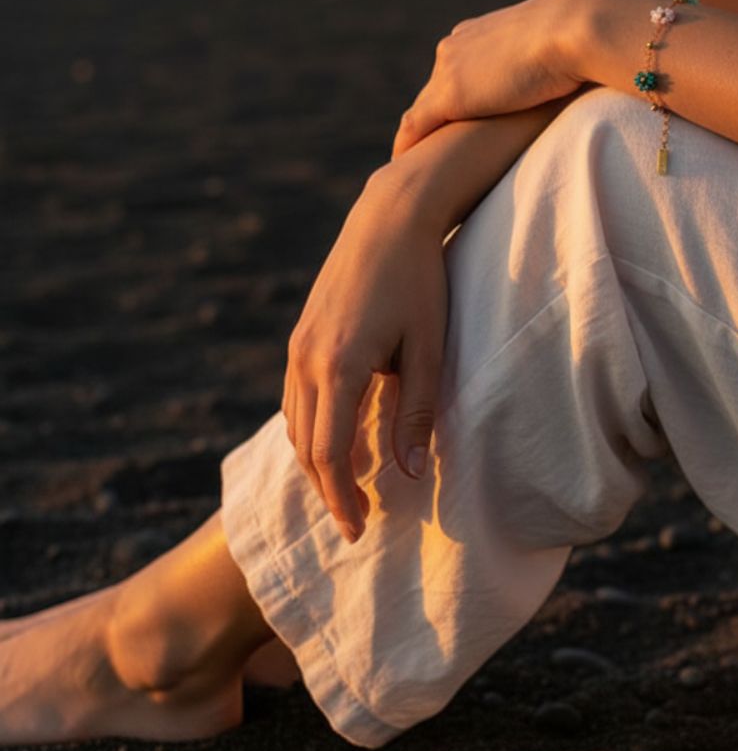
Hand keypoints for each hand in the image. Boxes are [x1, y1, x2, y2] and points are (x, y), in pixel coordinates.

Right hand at [282, 165, 446, 542]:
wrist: (389, 219)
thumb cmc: (419, 283)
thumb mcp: (429, 350)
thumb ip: (417, 413)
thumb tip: (408, 473)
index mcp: (338, 368)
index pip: (330, 455)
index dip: (343, 499)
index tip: (359, 531)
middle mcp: (306, 360)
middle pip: (306, 447)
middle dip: (329, 491)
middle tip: (355, 523)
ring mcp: (297, 346)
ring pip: (296, 424)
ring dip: (318, 462)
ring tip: (348, 490)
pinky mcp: (300, 335)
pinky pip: (296, 398)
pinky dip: (311, 430)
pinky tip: (334, 439)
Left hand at [391, 0, 591, 155]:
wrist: (575, 30)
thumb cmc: (582, 38)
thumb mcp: (558, 49)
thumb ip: (547, 64)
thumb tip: (566, 78)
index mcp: (478, 33)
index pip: (457, 70)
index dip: (457, 98)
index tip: (455, 122)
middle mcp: (455, 47)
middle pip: (433, 91)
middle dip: (430, 120)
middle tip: (424, 152)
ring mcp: (449, 70)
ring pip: (421, 109)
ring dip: (416, 138)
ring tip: (412, 165)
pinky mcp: (450, 96)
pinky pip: (415, 126)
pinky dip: (406, 147)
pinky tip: (402, 167)